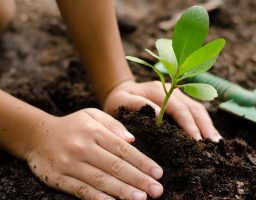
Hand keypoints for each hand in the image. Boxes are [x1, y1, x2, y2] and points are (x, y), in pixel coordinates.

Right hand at [26, 109, 162, 199]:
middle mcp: (83, 147)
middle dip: (138, 179)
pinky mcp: (59, 178)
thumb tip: (132, 140)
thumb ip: (113, 125)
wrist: (36, 135)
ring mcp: (70, 164)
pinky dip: (98, 198)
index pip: (123, 149)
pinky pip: (81, 190)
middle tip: (157, 190)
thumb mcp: (91, 115)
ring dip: (122, 191)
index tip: (158, 173)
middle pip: (115, 166)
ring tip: (141, 199)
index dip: (142, 162)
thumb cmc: (72, 125)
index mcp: (94, 131)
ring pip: (100, 180)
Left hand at [104, 80, 221, 141]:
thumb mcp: (121, 102)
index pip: (178, 108)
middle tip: (212, 146)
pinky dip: (204, 123)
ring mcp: (178, 94)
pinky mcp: (180, 101)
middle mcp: (172, 90)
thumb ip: (137, 106)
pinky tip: (210, 136)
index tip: (196, 141)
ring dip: (208, 126)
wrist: (120, 92)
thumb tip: (158, 116)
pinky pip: (196, 111)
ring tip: (216, 144)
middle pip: (193, 108)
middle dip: (204, 127)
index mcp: (158, 90)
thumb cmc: (118, 101)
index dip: (188, 124)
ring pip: (198, 109)